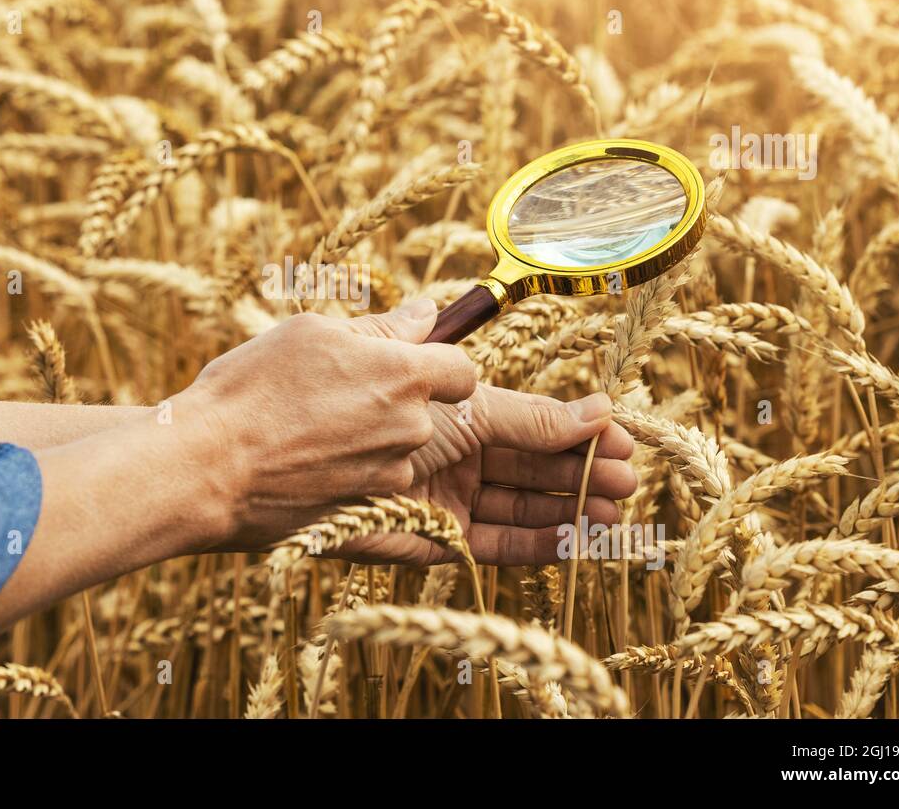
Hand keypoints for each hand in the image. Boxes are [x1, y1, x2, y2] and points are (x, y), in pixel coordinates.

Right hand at [177, 299, 476, 549]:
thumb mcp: (311, 335)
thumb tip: (427, 313)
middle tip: (326, 395)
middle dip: (387, 402)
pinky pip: (369, 484)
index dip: (435, 364)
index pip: (460, 370)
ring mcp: (391, 476)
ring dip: (363, 439)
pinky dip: (344, 474)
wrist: (206, 468)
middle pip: (422, 411)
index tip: (403, 364)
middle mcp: (410, 428)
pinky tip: (300, 466)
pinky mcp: (367, 513)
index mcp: (405, 374)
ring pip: (394, 449)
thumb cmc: (252, 390)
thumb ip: (381, 327)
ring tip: (302, 431)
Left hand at [333, 382, 636, 565]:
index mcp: (451, 410)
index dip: (574, 425)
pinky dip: (540, 543)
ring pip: (522, 505)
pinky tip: (581, 539)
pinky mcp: (434, 541)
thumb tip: (518, 353)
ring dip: (571, 507)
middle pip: (532, 464)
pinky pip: (495, 544)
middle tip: (629, 475)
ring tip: (617, 508)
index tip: (620, 431)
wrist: (268, 458)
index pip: (527, 418)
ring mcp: (446, 498)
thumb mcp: (421, 382)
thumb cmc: (341, 406)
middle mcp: (453, 454)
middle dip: (583, 470)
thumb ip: (481, 381)